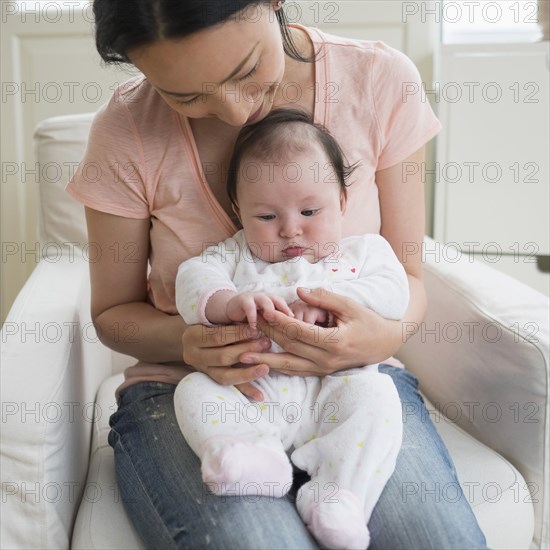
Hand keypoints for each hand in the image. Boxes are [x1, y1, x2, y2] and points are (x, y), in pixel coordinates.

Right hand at [182, 323, 271, 400]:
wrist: (197, 339)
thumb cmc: (212, 323)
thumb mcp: (216, 319)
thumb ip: (231, 322)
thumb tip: (255, 328)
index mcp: (191, 337)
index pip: (217, 337)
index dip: (238, 334)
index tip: (256, 330)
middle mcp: (192, 356)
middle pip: (222, 356)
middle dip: (247, 350)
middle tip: (266, 344)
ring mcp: (202, 370)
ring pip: (225, 375)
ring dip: (248, 372)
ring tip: (266, 368)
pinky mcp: (211, 380)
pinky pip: (230, 387)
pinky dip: (246, 390)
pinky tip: (260, 396)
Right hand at [226, 292, 292, 325]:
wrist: (232, 309)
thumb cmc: (252, 317)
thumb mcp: (264, 320)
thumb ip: (274, 325)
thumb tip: (289, 339)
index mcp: (273, 301)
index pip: (285, 305)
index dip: (290, 313)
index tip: (297, 324)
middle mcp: (266, 297)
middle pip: (278, 300)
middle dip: (283, 309)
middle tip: (289, 320)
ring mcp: (255, 297)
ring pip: (265, 301)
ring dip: (269, 310)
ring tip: (272, 321)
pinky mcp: (243, 300)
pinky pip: (250, 308)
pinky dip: (252, 318)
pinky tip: (254, 328)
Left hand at [239, 288, 401, 376]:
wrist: (383, 344)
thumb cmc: (367, 321)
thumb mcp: (349, 305)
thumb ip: (324, 298)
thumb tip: (299, 291)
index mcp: (335, 342)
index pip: (301, 332)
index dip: (280, 322)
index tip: (264, 312)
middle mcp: (327, 359)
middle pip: (290, 347)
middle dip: (268, 336)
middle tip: (247, 326)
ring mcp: (324, 369)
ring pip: (289, 365)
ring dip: (265, 359)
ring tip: (242, 355)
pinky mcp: (321, 372)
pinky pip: (296, 371)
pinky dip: (278, 368)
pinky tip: (262, 364)